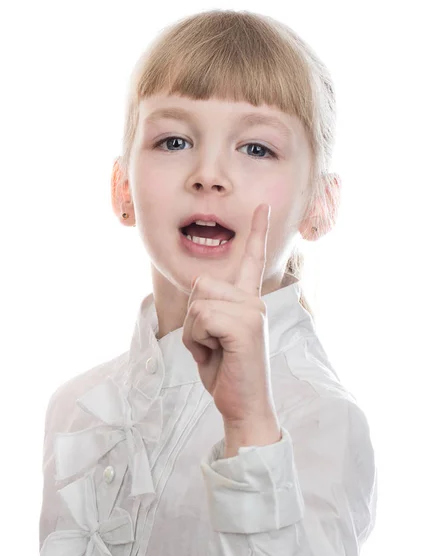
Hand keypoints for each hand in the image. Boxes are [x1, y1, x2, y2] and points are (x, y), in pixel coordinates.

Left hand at [182, 203, 273, 423]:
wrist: (242, 406)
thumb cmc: (226, 372)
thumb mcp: (211, 335)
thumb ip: (208, 307)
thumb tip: (200, 284)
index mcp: (248, 301)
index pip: (253, 260)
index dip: (257, 232)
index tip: (262, 206)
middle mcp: (254, 301)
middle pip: (201, 284)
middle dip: (193, 318)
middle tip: (211, 344)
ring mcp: (253, 311)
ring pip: (198, 301)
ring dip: (193, 332)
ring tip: (214, 350)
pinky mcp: (245, 326)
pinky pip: (200, 318)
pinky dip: (196, 340)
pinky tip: (216, 355)